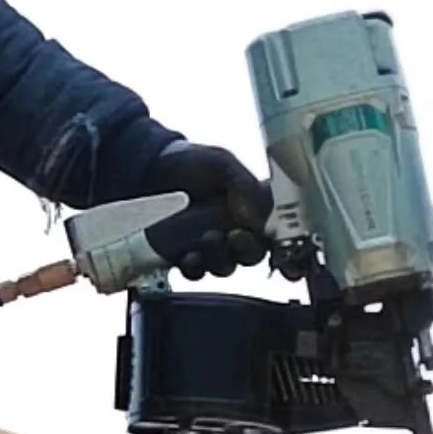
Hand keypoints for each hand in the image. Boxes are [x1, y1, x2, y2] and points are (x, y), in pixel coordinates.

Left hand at [139, 140, 271, 280]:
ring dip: (221, 259)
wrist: (148, 166)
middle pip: (252, 254)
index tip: (276, 241)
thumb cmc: (190, 161)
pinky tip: (190, 257)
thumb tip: (252, 215)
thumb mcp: (221, 162)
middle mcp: (235, 230)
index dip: (284, 243)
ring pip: (226, 266)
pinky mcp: (184, 254)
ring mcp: (210, 245)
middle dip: (247, 250)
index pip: (277, 231)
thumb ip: (242, 183)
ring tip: (209, 239)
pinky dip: (196, 268)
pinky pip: (196, 271)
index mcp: (252, 208)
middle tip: (236, 236)